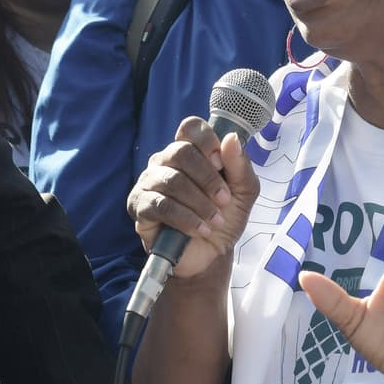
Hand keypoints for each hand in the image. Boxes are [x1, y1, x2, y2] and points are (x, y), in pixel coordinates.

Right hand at [126, 118, 259, 280]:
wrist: (209, 256)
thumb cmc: (223, 217)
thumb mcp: (243, 194)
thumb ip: (240, 166)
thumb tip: (231, 138)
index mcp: (190, 151)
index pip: (190, 127)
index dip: (207, 141)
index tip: (221, 163)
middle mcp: (165, 160)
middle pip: (181, 151)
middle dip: (208, 178)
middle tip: (224, 200)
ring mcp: (149, 181)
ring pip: (172, 179)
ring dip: (199, 202)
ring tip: (215, 221)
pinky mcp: (139, 206)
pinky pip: (160, 205)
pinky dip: (185, 218)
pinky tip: (200, 229)